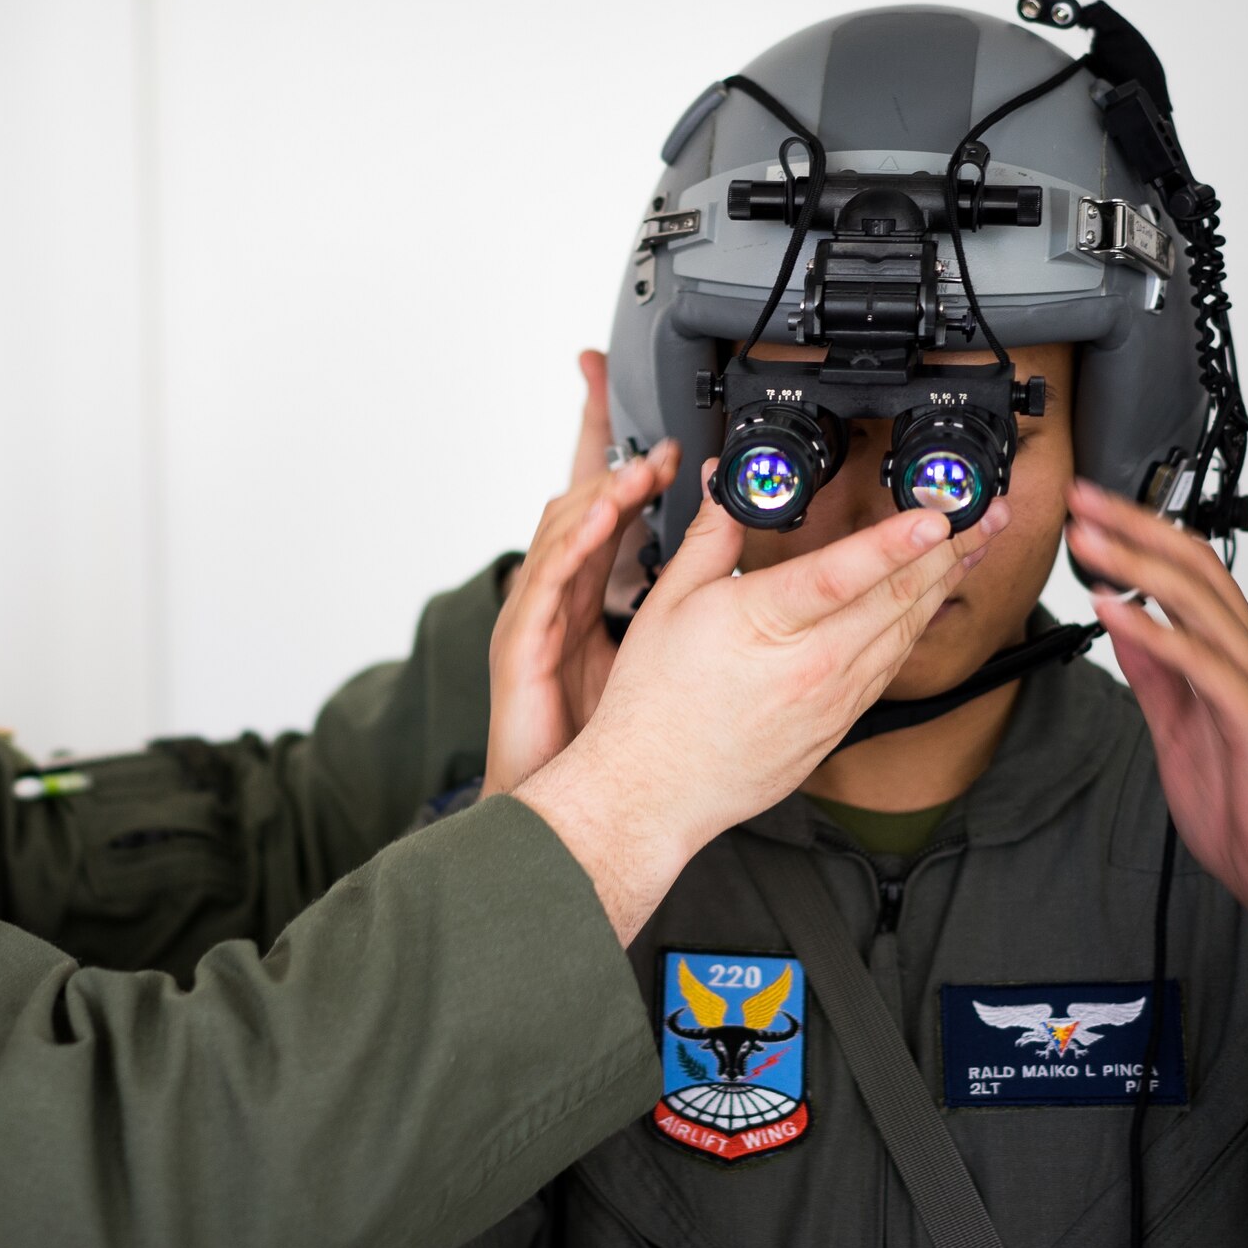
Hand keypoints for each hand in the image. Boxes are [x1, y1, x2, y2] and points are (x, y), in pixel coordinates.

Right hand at [484, 436, 680, 796]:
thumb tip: (725, 567)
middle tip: (660, 450)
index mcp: (585, 596)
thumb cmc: (599, 735)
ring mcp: (534, 614)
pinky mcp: (522, 640)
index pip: (606, 517)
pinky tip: (603, 518)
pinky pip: (546, 580)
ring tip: (637, 471)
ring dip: (600, 495)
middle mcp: (555, 596)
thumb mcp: (649, 653)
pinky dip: (574, 542)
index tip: (669, 448)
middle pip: (579, 511)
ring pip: (561, 533)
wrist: (566, 799)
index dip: (628, 475)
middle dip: (616, 471)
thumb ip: (673, 601)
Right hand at [517, 462, 1007, 941]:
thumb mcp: (669, 603)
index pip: (843, 573)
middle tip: (982, 512)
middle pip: (896, 597)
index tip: (935, 513)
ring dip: (942, 583)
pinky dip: (915, 626)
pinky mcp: (840, 723)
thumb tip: (724, 485)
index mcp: (762, 624)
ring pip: (904, 631)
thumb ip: (710, 536)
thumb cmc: (653, 702)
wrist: (655, 787)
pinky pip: (890, 666)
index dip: (894, 541)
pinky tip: (926, 603)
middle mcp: (810, 664)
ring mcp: (832, 698)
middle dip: (948, 549)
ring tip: (972, 545)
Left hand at [1065, 480, 1247, 915]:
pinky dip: (1155, 633)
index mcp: (1231, 654)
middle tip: (1078, 499)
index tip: (1086, 510)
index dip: (1140, 534)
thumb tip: (1123, 619)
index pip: (1189, 574)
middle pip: (1195, 571)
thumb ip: (1156, 671)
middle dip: (1134, 529)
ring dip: (1135, 566)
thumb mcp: (1179, 724)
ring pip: (1200, 606)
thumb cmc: (1240, 800)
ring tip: (1085, 539)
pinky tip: (1113, 609)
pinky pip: (1202, 666)